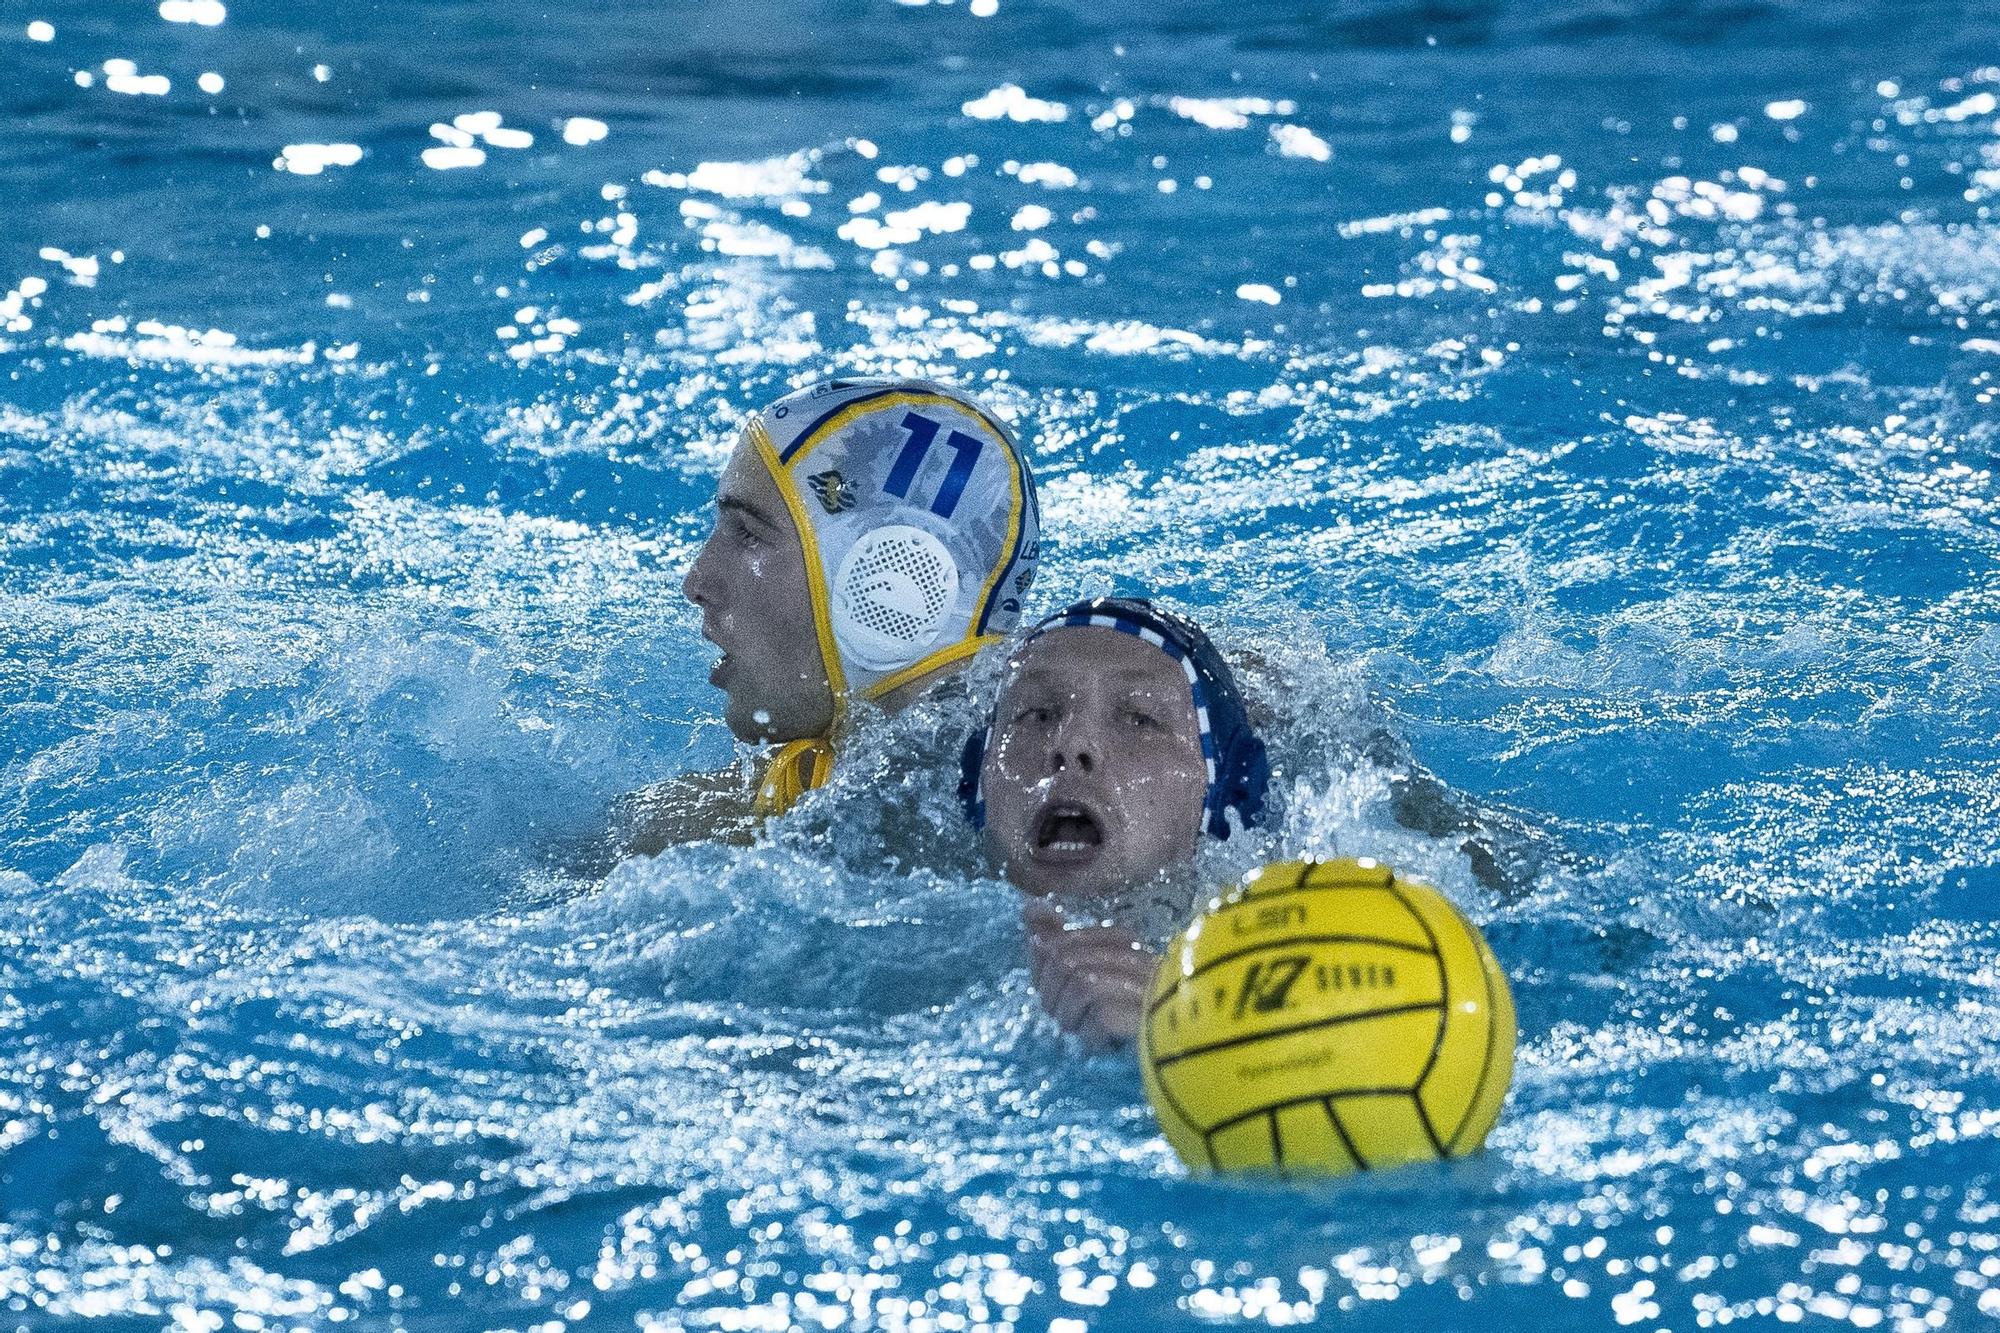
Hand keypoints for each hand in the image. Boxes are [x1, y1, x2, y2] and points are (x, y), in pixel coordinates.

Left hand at [1022, 898, 1159, 1050]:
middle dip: (1053, 996)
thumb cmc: (1118, 1015)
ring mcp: (1142, 981)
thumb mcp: (1084, 976)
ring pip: (1081, 983)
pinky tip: (1102, 1042)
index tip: (1054, 995)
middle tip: (1068, 1017)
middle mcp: (1132, 953)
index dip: (1043, 972)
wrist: (1165, 1048)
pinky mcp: (1145, 1010)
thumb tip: (1030, 907)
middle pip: (1064, 960)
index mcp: (1118, 940)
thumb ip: (1057, 940)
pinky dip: (1091, 1036)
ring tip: (1084, 1030)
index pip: (1057, 943)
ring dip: (1070, 1016)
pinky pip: (1098, 1016)